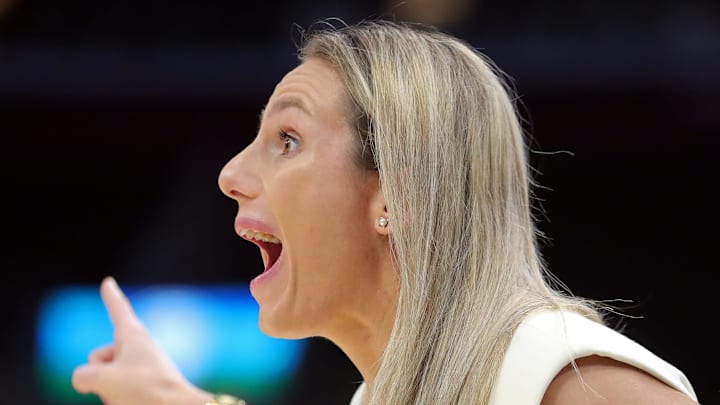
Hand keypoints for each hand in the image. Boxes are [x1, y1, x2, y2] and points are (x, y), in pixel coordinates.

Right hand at [72, 277, 212, 404]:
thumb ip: (83, 375)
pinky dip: (118, 401)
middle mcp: (138, 347)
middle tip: (128, 386)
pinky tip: (133, 403)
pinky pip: (116, 392)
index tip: (108, 282)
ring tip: (135, 398)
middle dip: (99, 376)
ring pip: (105, 379)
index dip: (110, 296)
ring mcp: (140, 368)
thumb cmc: (145, 391)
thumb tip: (85, 380)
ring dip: (109, 392)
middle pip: (98, 357)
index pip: (117, 310)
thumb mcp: (102, 380)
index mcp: (133, 336)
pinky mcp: (143, 386)